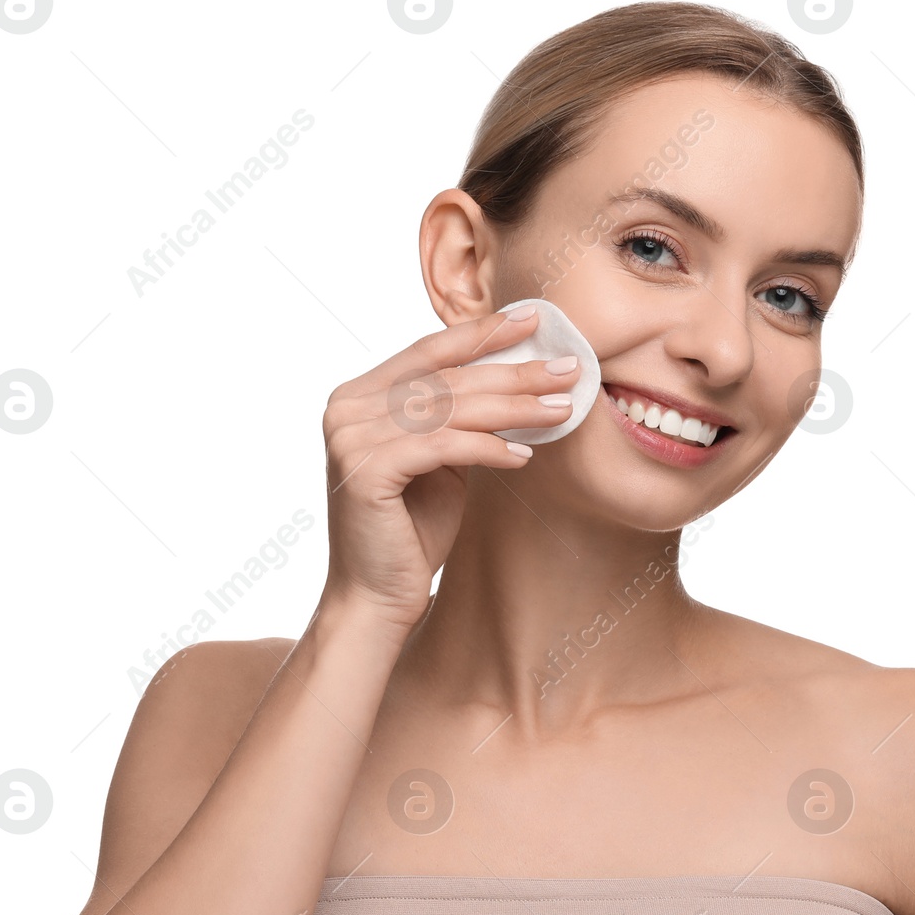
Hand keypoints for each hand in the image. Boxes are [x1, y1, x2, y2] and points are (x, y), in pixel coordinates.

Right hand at [317, 307, 580, 629]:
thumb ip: (457, 418)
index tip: (534, 319)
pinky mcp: (366, 470)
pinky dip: (488, 449)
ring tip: (560, 408)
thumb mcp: (440, 460)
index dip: (483, 332)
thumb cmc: (412, 530)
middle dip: (513, 371)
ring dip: (513, 408)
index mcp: (358, 396)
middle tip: (567, 369)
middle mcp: (346, 408)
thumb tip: (516, 377)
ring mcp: (351, 437)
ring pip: (449, 409)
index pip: (430, 352)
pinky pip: (443, 447)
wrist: (378, 595)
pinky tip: (523, 454)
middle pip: (446, 378)